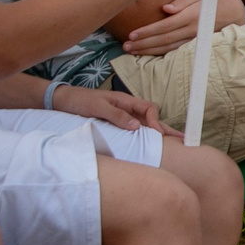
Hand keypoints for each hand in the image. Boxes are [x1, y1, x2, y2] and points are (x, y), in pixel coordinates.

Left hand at [53, 84, 168, 134]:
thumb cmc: (80, 101)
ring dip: (156, 133)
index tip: (157, 135)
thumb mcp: (98, 107)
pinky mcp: (116, 122)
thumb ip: (117, 116)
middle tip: (182, 139)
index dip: (155, 121)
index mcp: (126, 101)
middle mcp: (127, 108)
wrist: (61, 100)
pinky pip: (134, 129)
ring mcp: (122, 115)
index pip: (150, 109)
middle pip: (152, 117)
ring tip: (170, 144)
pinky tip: (147, 143)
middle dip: (166, 128)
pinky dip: (143, 136)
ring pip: (144, 124)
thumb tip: (138, 126)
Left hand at [119, 0, 244, 57]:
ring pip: (168, 48)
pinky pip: (175, 51)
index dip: (148, 31)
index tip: (132, 33)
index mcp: (191, 15)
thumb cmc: (212, 2)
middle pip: (164, 39)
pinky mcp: (195, 45)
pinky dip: (161, 54)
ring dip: (149, 51)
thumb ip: (181, 2)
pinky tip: (149, 54)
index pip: (165, 25)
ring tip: (133, 51)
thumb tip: (165, 8)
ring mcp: (194, 39)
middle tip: (126, 45)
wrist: (233, 13)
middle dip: (143, 43)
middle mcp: (192, 29)